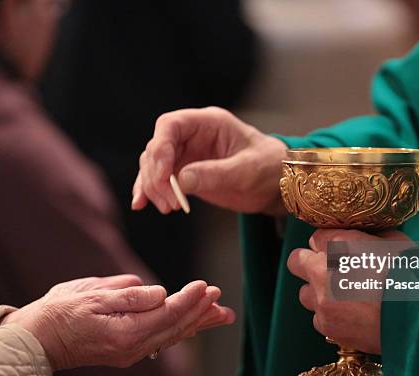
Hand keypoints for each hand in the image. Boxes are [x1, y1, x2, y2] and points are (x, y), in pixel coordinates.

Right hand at [1, 275, 234, 369]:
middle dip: (200, 310)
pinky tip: (192, 324)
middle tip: (219, 295)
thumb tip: (161, 293)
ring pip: (172, 335)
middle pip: (176, 327)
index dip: (189, 299)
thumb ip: (129, 296)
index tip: (205, 285)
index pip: (167, 314)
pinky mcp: (127, 351)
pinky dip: (180, 329)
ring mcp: (131, 352)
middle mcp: (132, 347)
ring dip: (197, 322)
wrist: (38, 339)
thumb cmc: (61, 313)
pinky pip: (161, 339)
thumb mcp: (92, 296)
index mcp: (125, 332)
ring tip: (221, 314)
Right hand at [132, 107, 286, 214]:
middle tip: (170, 201)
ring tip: (167, 207)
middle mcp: (193, 135)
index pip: (171, 125)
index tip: (164, 175)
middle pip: (158, 147)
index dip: (160, 147)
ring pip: (154, 165)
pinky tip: (140, 205)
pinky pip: (160, 179)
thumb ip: (216, 173)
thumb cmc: (268, 168)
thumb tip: (182, 180)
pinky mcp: (185, 173)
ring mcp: (187, 154)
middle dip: (157, 175)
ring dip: (153, 186)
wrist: (278, 184)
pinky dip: (150, 191)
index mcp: (209, 123)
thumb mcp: (247, 170)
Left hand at [287, 229, 412, 353]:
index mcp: (340, 245)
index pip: (316, 237)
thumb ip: (370, 237)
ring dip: (319, 293)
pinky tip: (351, 317)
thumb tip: (364, 238)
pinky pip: (319, 320)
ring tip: (343, 298)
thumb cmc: (414, 274)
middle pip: (296, 262)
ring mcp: (322, 302)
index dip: (326, 243)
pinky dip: (330, 317)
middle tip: (327, 269)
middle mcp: (323, 272)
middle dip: (308, 264)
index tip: (337, 249)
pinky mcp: (329, 327)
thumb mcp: (395, 241)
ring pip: (305, 294)